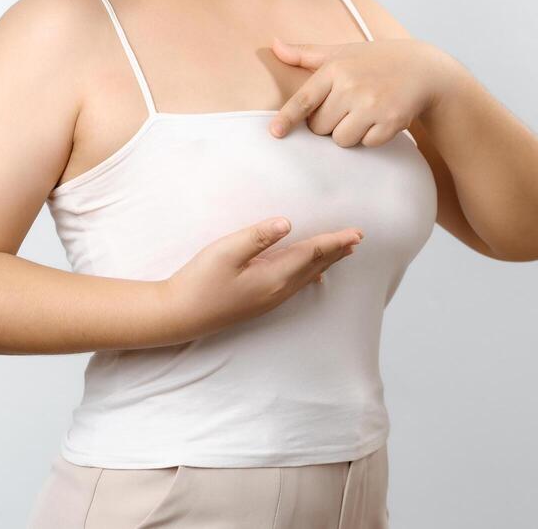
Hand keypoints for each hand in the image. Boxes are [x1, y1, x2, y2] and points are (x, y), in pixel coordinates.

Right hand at [162, 217, 363, 340]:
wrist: (180, 315)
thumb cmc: (199, 280)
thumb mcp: (226, 251)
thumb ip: (258, 236)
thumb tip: (288, 223)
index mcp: (273, 276)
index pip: (311, 253)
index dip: (334, 241)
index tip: (356, 233)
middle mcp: (278, 290)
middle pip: (315, 266)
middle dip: (336, 251)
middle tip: (357, 239)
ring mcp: (269, 299)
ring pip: (307, 277)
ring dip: (326, 262)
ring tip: (342, 252)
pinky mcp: (260, 302)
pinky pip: (296, 286)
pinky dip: (311, 275)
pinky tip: (313, 276)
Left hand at [267, 36, 460, 146]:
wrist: (423, 69)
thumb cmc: (375, 60)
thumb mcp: (341, 52)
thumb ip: (305, 53)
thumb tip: (274, 45)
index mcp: (335, 69)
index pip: (304, 99)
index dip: (288, 118)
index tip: (275, 133)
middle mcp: (352, 86)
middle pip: (320, 127)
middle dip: (328, 123)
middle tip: (346, 107)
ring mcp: (372, 105)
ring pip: (341, 140)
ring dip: (348, 133)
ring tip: (362, 113)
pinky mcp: (391, 121)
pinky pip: (366, 144)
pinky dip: (370, 137)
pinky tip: (380, 118)